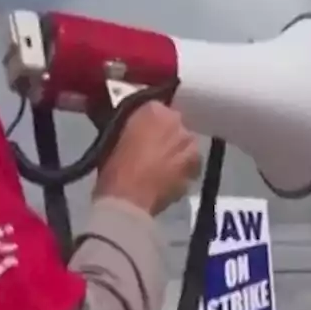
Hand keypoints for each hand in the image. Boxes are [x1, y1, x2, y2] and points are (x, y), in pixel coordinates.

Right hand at [94, 101, 200, 215]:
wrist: (128, 200)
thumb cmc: (114, 169)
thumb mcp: (113, 138)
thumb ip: (129, 126)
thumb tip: (134, 127)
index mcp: (152, 109)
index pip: (154, 109)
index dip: (148, 123)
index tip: (142, 133)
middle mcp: (176, 120)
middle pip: (173, 124)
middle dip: (165, 135)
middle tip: (152, 151)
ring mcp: (190, 143)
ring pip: (185, 143)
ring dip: (177, 151)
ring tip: (162, 167)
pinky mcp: (197, 166)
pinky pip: (192, 164)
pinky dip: (184, 169)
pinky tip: (171, 179)